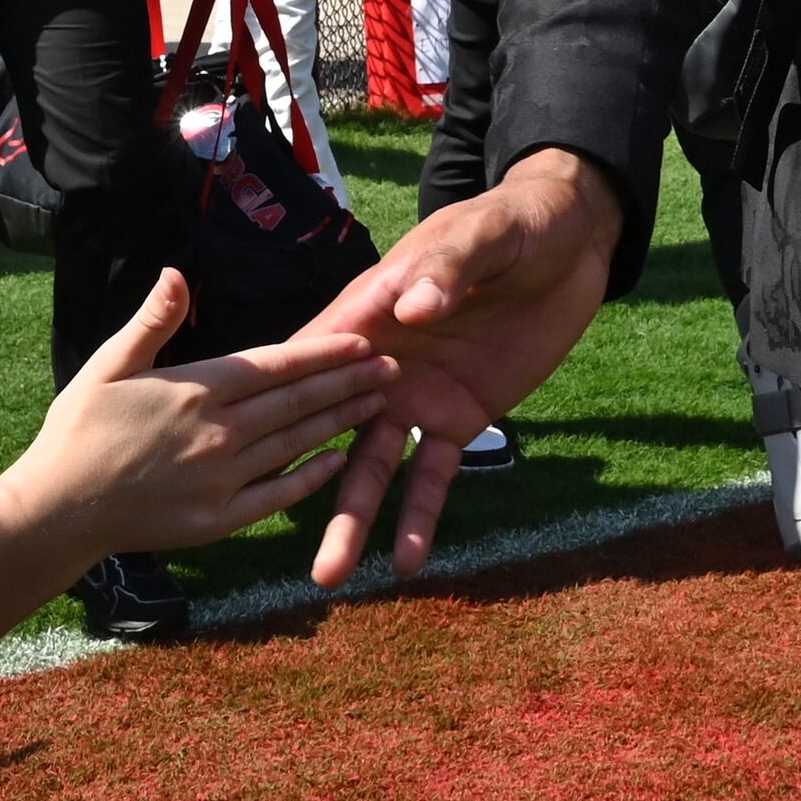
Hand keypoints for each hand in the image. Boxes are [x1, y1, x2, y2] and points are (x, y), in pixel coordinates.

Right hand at [0, 271, 395, 564]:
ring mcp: (223, 479)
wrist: (57, 510)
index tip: (364, 338)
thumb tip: (178, 272)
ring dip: (340, 421)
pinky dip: (311, 479)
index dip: (324, 351)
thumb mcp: (108, 364)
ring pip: (296, 444)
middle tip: (394, 364)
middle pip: (298, 402)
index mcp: (197, 389)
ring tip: (378, 402)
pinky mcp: (220, 520)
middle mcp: (219, 432)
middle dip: (349, 381)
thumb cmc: (78, 430)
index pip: (276, 364)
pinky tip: (339, 462)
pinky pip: (278, 496)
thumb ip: (153, 321)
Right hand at [305, 148, 619, 583]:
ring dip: (351, 518)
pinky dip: (420, 518)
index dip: (280, 397)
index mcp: (373, 308)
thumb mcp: (482, 235)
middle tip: (266, 525)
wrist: (567, 245)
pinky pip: (434, 474)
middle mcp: (382, 361)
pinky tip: (408, 562)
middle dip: (299, 477)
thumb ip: (446, 269)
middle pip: (328, 425)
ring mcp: (416, 396)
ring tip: (330, 575)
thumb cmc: (512, 225)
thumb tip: (410, 311)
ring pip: (372, 466)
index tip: (233, 447)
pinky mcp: (459, 418)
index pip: (315, 354)